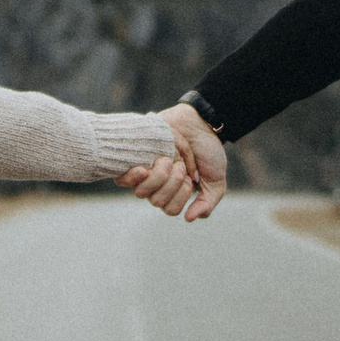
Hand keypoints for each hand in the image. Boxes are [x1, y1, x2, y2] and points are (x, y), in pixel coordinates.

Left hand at [114, 104, 227, 221]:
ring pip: (141, 192)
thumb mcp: (216, 181)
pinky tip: (145, 167)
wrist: (199, 122)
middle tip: (181, 165)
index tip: (191, 177)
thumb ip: (207, 203)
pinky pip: (123, 179)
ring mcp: (146, 172)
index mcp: (175, 193)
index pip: (171, 209)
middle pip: (156, 201)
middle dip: (172, 183)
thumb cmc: (208, 151)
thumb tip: (189, 218)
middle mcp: (158, 186)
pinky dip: (135, 175)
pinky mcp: (134, 159)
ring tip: (168, 160)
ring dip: (158, 177)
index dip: (181, 196)